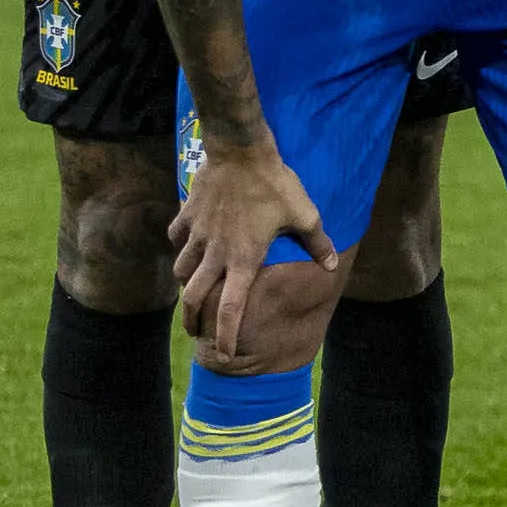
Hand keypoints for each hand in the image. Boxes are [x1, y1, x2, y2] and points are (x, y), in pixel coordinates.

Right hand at [169, 141, 329, 358]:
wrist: (240, 151)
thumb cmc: (276, 184)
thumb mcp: (305, 214)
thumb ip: (317, 243)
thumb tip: (330, 266)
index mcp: (243, 260)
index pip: (231, 309)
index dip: (227, 336)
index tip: (225, 354)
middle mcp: (215, 253)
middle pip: (193, 298)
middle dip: (192, 320)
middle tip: (195, 332)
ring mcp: (196, 235)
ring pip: (181, 270)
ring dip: (185, 284)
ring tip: (191, 290)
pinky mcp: (186, 216)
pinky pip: (175, 239)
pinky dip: (179, 247)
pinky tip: (187, 246)